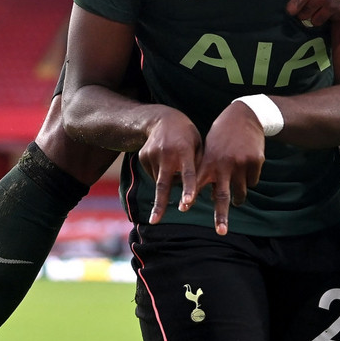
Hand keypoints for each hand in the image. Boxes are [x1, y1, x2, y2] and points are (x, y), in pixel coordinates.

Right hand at [137, 110, 203, 224]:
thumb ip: (197, 168)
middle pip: (163, 184)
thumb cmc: (187, 137)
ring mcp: (152, 155)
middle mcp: (167, 154)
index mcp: (185, 151)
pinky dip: (161, 174)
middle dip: (160, 204)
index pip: (188, 173)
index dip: (188, 189)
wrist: (162, 119)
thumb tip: (197, 195)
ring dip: (168, 181)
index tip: (186, 202)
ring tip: (173, 163)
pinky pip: (153, 175)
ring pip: (160, 181)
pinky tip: (164, 160)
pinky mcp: (142, 157)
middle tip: (155, 221)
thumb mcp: (197, 146)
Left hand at [198, 103, 266, 234]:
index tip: (183, 208)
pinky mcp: (256, 162)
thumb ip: (208, 171)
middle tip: (221, 232)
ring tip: (236, 196)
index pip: (197, 182)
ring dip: (238, 197)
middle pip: (223, 196)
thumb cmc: (222, 135)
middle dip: (221, 216)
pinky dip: (249, 179)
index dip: (190, 196)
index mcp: (209, 161)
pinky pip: (253, 181)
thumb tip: (211, 197)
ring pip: (241, 192)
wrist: (246, 116)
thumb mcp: (211, 149)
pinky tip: (246, 167)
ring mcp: (241, 164)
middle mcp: (224, 164)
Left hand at [286, 0, 339, 24]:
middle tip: (307, 6)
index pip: (293, 7)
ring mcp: (334, 7)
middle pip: (303, 16)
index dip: (291, 8)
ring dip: (316, 15)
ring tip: (320, 6)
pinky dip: (331, 14)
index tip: (293, 7)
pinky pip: (332, 19)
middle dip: (303, 12)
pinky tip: (335, 3)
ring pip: (316, 22)